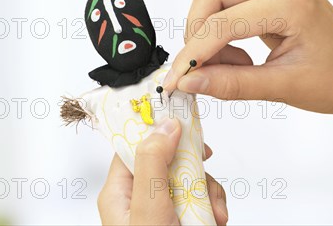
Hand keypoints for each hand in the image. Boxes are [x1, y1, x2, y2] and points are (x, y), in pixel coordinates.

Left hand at [98, 117, 227, 224]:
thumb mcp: (149, 209)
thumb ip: (154, 164)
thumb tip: (165, 125)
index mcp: (119, 192)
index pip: (136, 144)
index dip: (159, 128)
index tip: (181, 116)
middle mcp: (138, 199)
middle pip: (170, 158)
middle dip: (193, 166)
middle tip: (202, 176)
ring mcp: (160, 209)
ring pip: (189, 177)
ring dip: (206, 190)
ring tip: (211, 211)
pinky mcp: (179, 216)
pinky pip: (200, 196)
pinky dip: (211, 204)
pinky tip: (214, 216)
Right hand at [163, 0, 332, 113]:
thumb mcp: (285, 87)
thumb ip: (232, 84)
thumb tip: (188, 82)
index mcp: (293, 3)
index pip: (224, 22)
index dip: (194, 53)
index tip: (175, 81)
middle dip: (196, 32)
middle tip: (198, 70)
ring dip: (208, 29)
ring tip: (228, 65)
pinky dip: (222, 27)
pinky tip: (238, 56)